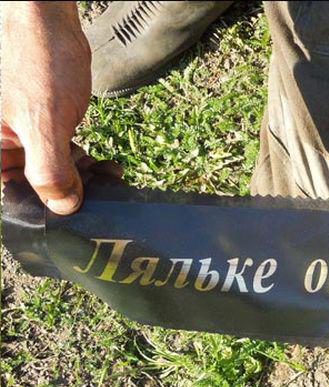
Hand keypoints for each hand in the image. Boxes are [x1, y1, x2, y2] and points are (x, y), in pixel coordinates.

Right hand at [1, 2, 90, 214]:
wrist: (46, 19)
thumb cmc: (36, 61)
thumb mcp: (44, 122)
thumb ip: (50, 169)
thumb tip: (63, 207)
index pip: (14, 197)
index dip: (44, 211)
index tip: (78, 217)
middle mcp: (1, 147)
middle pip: (34, 189)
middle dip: (70, 195)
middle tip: (103, 199)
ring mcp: (22, 137)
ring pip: (52, 173)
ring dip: (82, 180)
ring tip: (110, 180)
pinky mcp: (44, 126)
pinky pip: (62, 154)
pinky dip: (84, 163)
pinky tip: (106, 168)